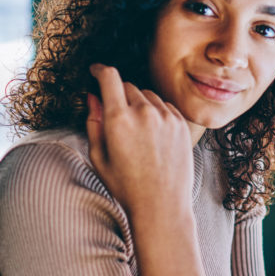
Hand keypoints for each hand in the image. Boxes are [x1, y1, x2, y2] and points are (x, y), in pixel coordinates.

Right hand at [86, 63, 193, 218]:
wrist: (162, 206)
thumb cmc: (126, 186)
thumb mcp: (99, 157)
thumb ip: (93, 123)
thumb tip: (93, 97)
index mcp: (119, 119)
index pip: (109, 77)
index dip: (99, 70)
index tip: (95, 70)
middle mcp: (144, 113)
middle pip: (127, 86)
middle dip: (118, 94)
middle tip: (116, 117)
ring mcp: (166, 117)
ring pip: (147, 95)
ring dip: (138, 103)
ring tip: (136, 132)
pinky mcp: (181, 124)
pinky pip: (165, 106)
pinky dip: (156, 112)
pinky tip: (152, 135)